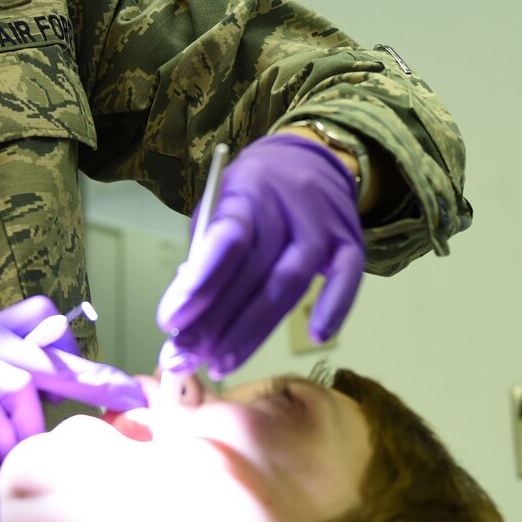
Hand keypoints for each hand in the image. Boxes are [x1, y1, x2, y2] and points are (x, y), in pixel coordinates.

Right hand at [0, 295, 145, 518]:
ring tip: (34, 456)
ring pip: (12, 380)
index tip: (98, 386)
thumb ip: (8, 393)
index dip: (70, 345)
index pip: (36, 313)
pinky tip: (2, 460)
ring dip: (32, 424)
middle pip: (36, 349)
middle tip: (124, 404)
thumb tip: (63, 394)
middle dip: (85, 380)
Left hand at [155, 134, 363, 378]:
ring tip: (221, 363)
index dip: (198, 285)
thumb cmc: (253, 193)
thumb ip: (205, 252)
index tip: (171, 322)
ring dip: (255, 330)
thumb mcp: (220, 205)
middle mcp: (288, 206)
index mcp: (247, 191)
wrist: (310, 158)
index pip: (225, 240)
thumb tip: (186, 313)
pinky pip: (348, 277)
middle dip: (216, 321)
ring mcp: (323, 225)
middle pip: (254, 272)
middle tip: (186, 357)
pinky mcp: (351, 242)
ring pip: (291, 283)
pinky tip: (317, 337)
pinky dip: (334, 307)